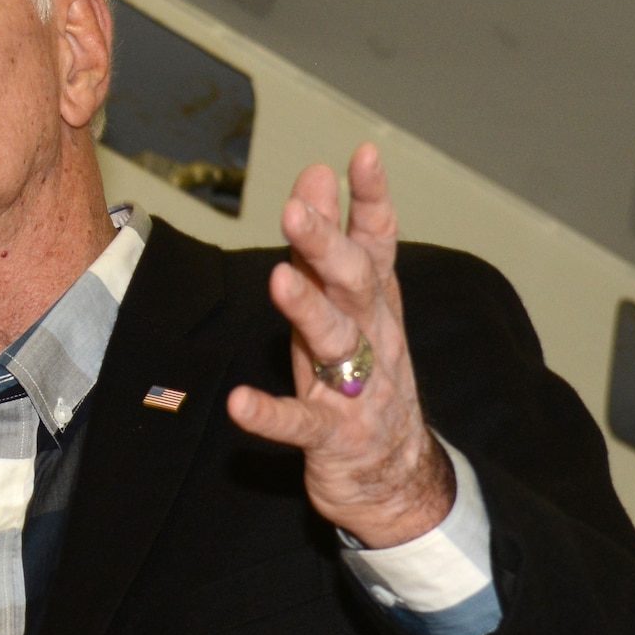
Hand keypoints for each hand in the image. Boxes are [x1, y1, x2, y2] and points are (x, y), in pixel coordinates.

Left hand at [226, 144, 454, 547]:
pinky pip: (300, 424)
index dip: (372, 200)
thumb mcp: (348, 310)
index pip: (378, 244)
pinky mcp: (334, 438)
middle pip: (355, 284)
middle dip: (327, 244)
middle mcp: (372, 340)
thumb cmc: (363, 381)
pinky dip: (269, 414)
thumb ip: (329, 245)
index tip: (359, 155)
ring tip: (277, 279)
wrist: (396, 480)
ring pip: (335, 342)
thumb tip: (316, 173)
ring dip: (306, 309)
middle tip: (296, 208)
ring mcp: (356, 391)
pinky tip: (239, 403)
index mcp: (375, 307)